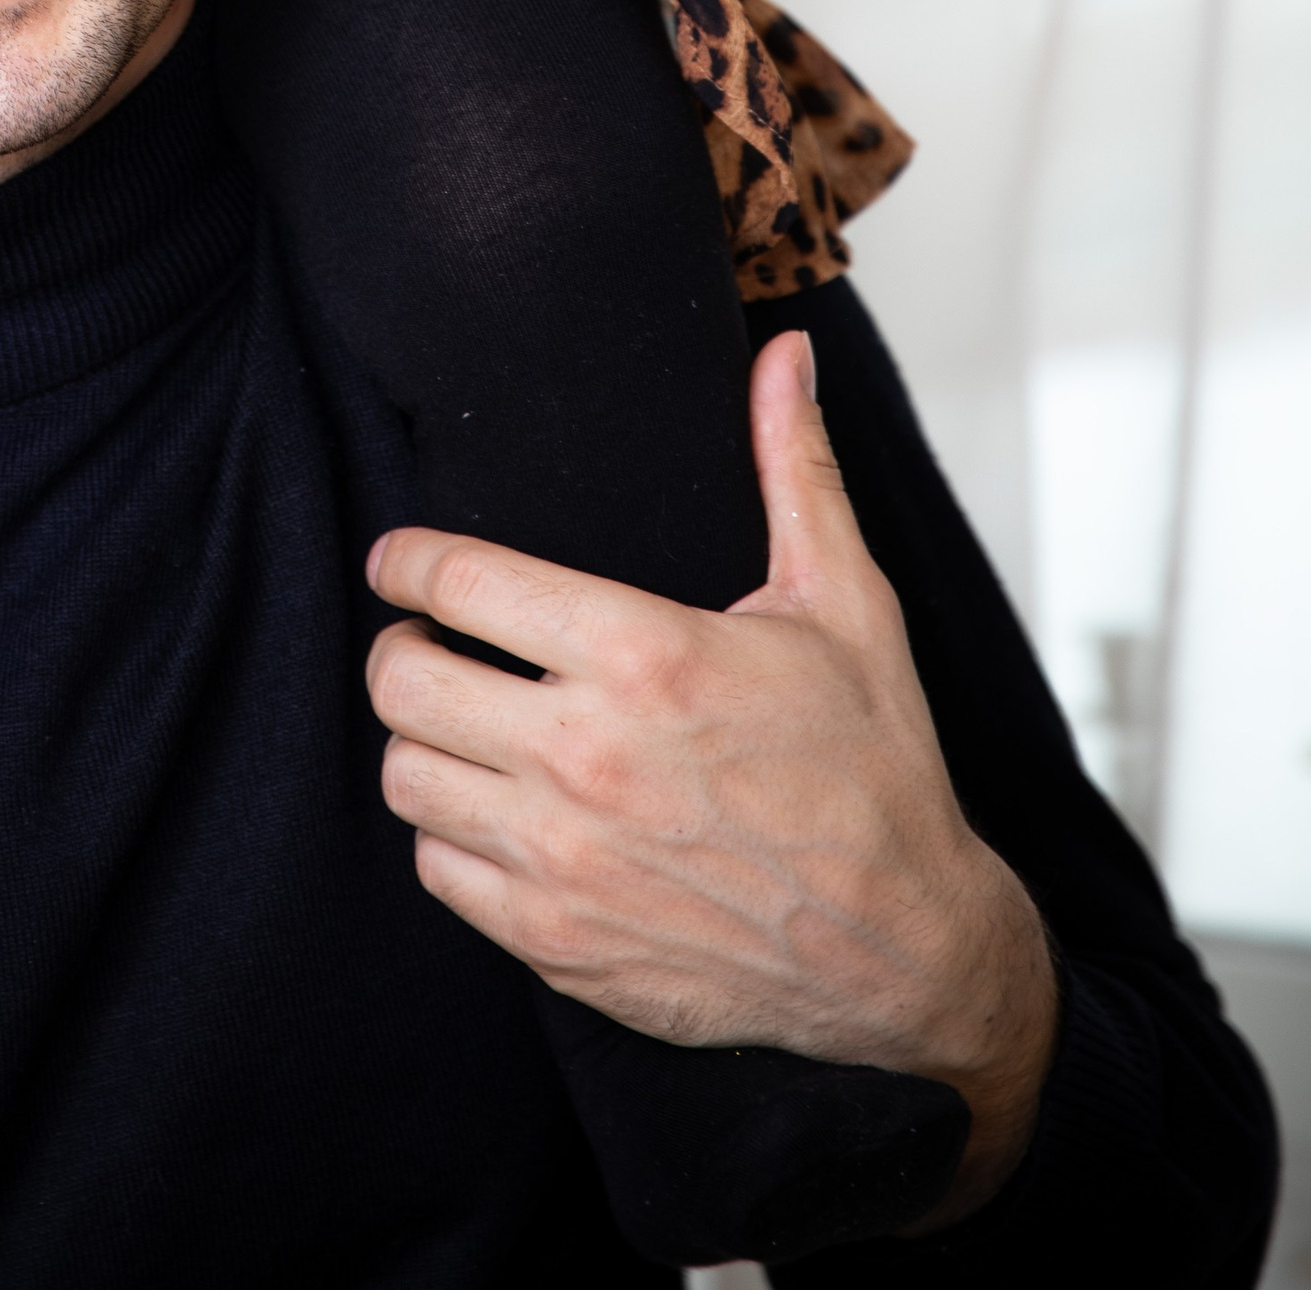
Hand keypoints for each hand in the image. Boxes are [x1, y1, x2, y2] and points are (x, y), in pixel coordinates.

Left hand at [365, 333, 1057, 1225]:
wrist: (909, 956)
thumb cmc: (876, 770)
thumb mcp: (845, 603)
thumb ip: (794, 466)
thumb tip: (785, 353)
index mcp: (642, 654)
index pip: (455, 582)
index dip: (408, 561)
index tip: (400, 560)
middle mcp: (586, 757)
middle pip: (402, 679)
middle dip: (403, 647)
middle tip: (430, 641)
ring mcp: (565, 859)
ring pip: (405, 775)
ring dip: (422, 742)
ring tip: (463, 723)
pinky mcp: (558, 944)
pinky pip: (438, 869)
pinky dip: (451, 834)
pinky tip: (498, 810)